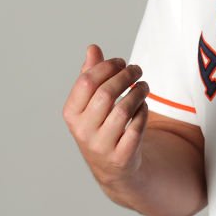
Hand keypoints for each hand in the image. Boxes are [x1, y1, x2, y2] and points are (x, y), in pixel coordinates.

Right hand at [62, 44, 149, 187]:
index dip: (107, 66)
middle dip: (126, 76)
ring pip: (124, 110)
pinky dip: (143, 112)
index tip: (121, 61)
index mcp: (72, 114)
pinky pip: (137, 128)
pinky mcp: (121, 157)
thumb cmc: (101, 124)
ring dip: (138, 92)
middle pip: (106, 93)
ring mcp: (101, 146)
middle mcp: (83, 131)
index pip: (86, 82)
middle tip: (137, 69)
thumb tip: (92, 48)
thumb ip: (91, 74)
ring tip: (144, 86)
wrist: (111, 166)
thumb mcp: (91, 102)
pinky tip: (143, 106)